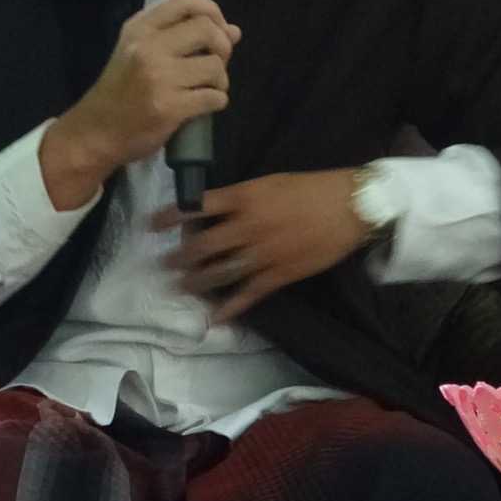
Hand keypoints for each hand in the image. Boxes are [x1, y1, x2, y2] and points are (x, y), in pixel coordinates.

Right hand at [39, 0, 240, 210]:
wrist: (96, 132)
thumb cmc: (121, 91)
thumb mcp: (141, 52)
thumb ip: (182, 37)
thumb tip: (234, 31)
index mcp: (139, 28)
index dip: (212, 11)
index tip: (217, 30)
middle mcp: (148, 47)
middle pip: (207, 29)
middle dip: (223, 47)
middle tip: (215, 63)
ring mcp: (158, 77)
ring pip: (215, 66)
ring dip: (221, 79)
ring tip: (208, 88)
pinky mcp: (169, 107)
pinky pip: (214, 97)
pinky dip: (218, 101)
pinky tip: (204, 104)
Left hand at [154, 169, 374, 323]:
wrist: (350, 206)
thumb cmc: (311, 188)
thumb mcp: (270, 182)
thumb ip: (241, 197)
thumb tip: (213, 211)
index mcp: (245, 197)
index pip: (198, 207)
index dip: (171, 216)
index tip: (150, 224)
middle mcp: (248, 226)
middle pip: (202, 246)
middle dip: (179, 257)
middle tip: (162, 265)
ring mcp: (263, 253)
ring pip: (220, 272)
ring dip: (197, 282)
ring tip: (182, 287)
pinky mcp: (280, 274)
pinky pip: (249, 294)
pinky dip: (230, 308)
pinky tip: (214, 318)